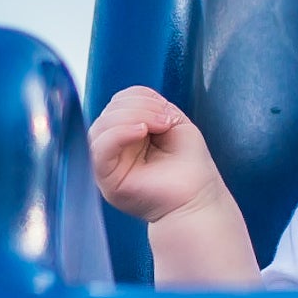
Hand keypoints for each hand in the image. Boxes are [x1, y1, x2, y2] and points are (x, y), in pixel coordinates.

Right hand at [89, 86, 223, 224]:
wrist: (197, 199)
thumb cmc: (190, 166)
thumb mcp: (174, 123)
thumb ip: (152, 107)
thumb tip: (133, 102)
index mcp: (128, 133)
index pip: (119, 102)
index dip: (141, 98)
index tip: (168, 113)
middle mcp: (113, 147)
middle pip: (109, 111)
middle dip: (140, 106)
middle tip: (166, 121)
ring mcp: (107, 164)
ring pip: (101, 127)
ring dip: (133, 116)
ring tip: (161, 126)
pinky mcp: (106, 179)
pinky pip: (99, 148)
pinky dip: (119, 133)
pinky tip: (141, 132)